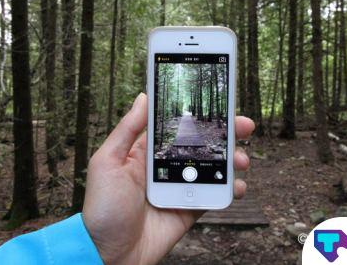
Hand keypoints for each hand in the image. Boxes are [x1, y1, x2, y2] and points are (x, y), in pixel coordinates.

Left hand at [82, 93, 253, 264]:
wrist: (109, 253)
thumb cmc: (102, 208)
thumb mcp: (108, 162)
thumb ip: (127, 130)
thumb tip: (143, 97)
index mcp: (147, 152)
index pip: (177, 126)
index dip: (198, 115)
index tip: (218, 104)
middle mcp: (166, 167)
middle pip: (201, 144)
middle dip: (225, 133)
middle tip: (243, 126)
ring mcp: (180, 187)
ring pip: (213, 167)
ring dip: (232, 160)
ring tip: (241, 159)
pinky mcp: (190, 208)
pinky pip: (214, 195)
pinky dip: (230, 189)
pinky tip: (236, 185)